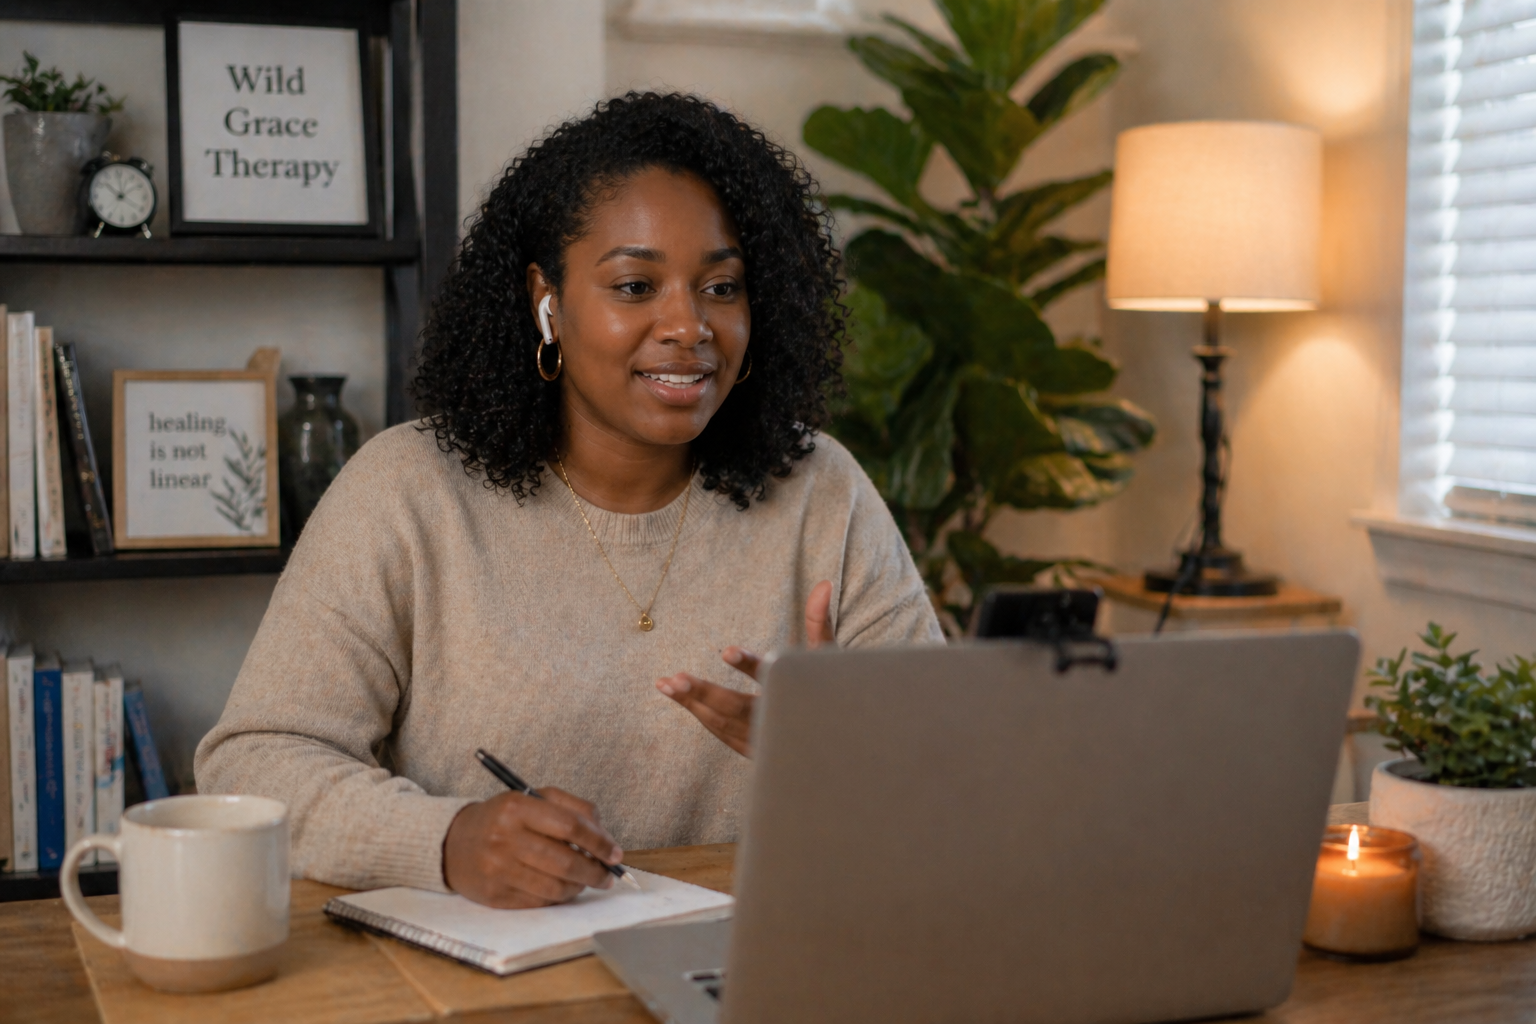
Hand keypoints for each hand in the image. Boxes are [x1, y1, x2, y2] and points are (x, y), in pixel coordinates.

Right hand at [442, 787, 622, 907]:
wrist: (452, 843)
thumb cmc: (503, 819)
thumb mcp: (534, 799)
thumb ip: (573, 809)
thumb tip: (606, 839)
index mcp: (517, 807)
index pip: (570, 826)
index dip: (600, 842)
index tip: (616, 853)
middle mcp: (505, 838)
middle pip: (565, 861)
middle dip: (595, 871)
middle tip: (608, 875)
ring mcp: (498, 869)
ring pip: (555, 887)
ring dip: (580, 887)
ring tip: (587, 881)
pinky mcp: (495, 895)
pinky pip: (540, 902)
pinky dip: (559, 898)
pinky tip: (564, 889)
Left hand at [656, 579, 835, 757]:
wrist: (834, 740)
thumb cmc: (827, 690)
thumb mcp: (825, 656)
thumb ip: (818, 621)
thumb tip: (822, 584)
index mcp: (794, 693)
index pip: (772, 677)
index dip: (750, 665)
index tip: (727, 651)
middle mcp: (778, 721)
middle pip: (737, 709)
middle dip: (706, 693)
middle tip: (677, 679)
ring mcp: (764, 741)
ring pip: (722, 724)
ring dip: (693, 704)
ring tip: (667, 684)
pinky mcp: (752, 751)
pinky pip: (720, 733)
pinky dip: (699, 714)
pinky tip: (679, 698)